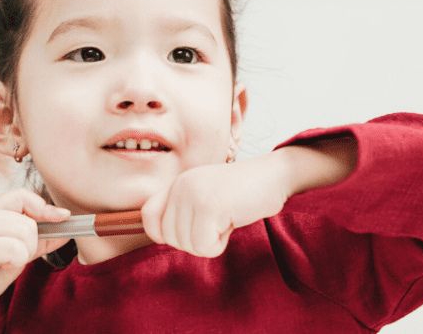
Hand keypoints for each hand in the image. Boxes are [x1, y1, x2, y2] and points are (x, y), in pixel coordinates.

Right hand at [0, 188, 70, 321]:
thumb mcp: (18, 252)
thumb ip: (40, 239)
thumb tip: (66, 231)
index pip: (21, 195)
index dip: (43, 206)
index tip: (62, 216)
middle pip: (28, 220)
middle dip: (30, 244)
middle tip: (9, 258)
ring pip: (26, 232)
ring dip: (22, 254)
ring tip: (2, 262)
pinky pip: (16, 249)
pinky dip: (15, 262)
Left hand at [141, 152, 290, 257]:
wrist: (274, 175)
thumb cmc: (242, 191)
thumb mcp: (205, 193)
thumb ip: (183, 209)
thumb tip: (166, 238)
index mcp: (177, 182)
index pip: (148, 214)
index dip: (162, 233)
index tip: (187, 234)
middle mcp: (181, 186)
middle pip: (169, 237)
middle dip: (194, 241)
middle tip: (217, 224)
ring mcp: (194, 195)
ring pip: (187, 245)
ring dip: (209, 242)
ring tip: (226, 220)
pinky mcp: (209, 207)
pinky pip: (204, 246)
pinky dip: (219, 244)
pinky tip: (232, 223)